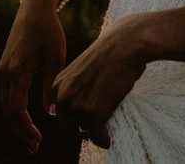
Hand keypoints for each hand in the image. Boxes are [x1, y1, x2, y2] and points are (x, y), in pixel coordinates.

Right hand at [0, 0, 66, 154]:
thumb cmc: (49, 29)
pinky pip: (6, 96)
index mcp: (18, 70)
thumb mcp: (56, 56)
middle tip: (35, 148)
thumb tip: (51, 112)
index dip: (26, 127)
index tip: (38, 140)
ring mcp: (2, 70)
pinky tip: (26, 119)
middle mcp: (5, 73)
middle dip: (20, 131)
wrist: (34, 8)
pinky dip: (14, 111)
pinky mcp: (4, 68)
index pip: (17, 109)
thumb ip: (52, 84)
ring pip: (5, 105)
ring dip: (16, 123)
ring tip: (32, 138)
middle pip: (8, 111)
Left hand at [49, 13, 150, 149]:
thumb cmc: (110, 53)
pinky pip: (98, 138)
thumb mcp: (82, 68)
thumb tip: (80, 109)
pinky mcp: (95, 114)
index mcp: (58, 85)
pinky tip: (110, 135)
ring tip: (109, 114)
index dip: (74, 114)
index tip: (88, 110)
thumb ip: (74, 87)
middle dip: (82, 124)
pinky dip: (105, 140)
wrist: (126, 44)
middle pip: (68, 125)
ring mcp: (78, 107)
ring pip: (86, 131)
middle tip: (99, 117)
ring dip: (96, 128)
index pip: (59, 112)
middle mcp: (63, 97)